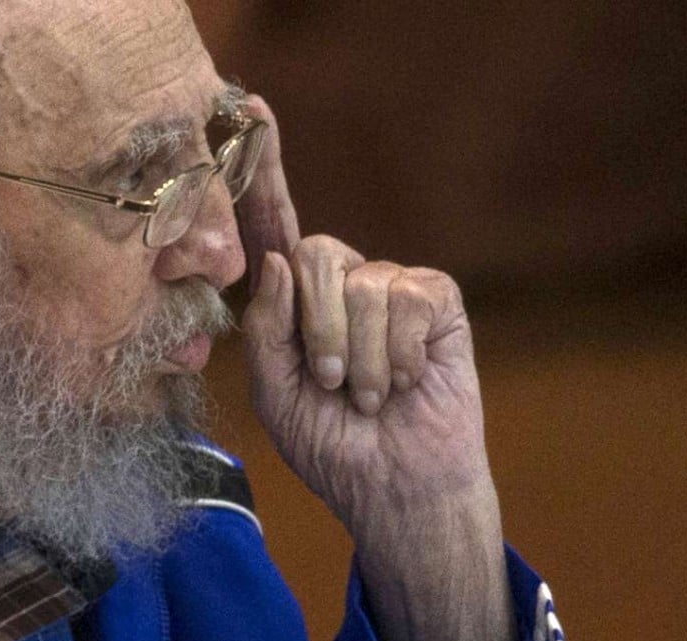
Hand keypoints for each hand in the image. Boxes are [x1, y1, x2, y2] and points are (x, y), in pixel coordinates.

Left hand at [237, 97, 492, 532]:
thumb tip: (278, 257)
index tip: (250, 109)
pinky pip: (407, 301)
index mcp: (294, 299)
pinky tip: (404, 381)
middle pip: (316, 252)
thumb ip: (264, 326)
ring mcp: (391, 285)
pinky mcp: (436, 300)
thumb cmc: (330, 442)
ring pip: (361, 284)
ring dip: (359, 358)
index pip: (275, 226)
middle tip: (331, 385)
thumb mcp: (274, 390)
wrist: (393, 485)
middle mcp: (341, 280)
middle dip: (318, 332)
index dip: (264, 172)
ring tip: (368, 394)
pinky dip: (397, 356)